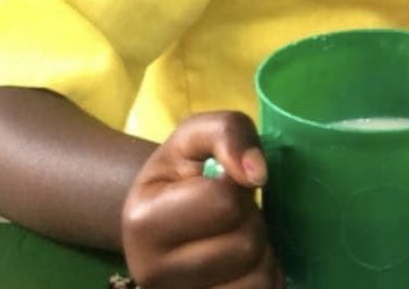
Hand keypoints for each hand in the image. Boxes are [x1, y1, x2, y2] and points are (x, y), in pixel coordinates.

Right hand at [121, 110, 283, 287]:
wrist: (159, 215)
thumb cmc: (180, 170)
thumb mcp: (196, 135)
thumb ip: (228, 134)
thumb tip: (257, 173)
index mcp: (144, 222)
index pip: (225, 203)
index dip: (238, 187)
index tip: (222, 184)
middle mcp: (152, 273)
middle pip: (245, 245)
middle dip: (251, 221)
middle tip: (232, 214)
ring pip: (257, 282)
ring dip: (262, 255)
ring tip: (236, 239)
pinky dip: (263, 280)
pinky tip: (242, 267)